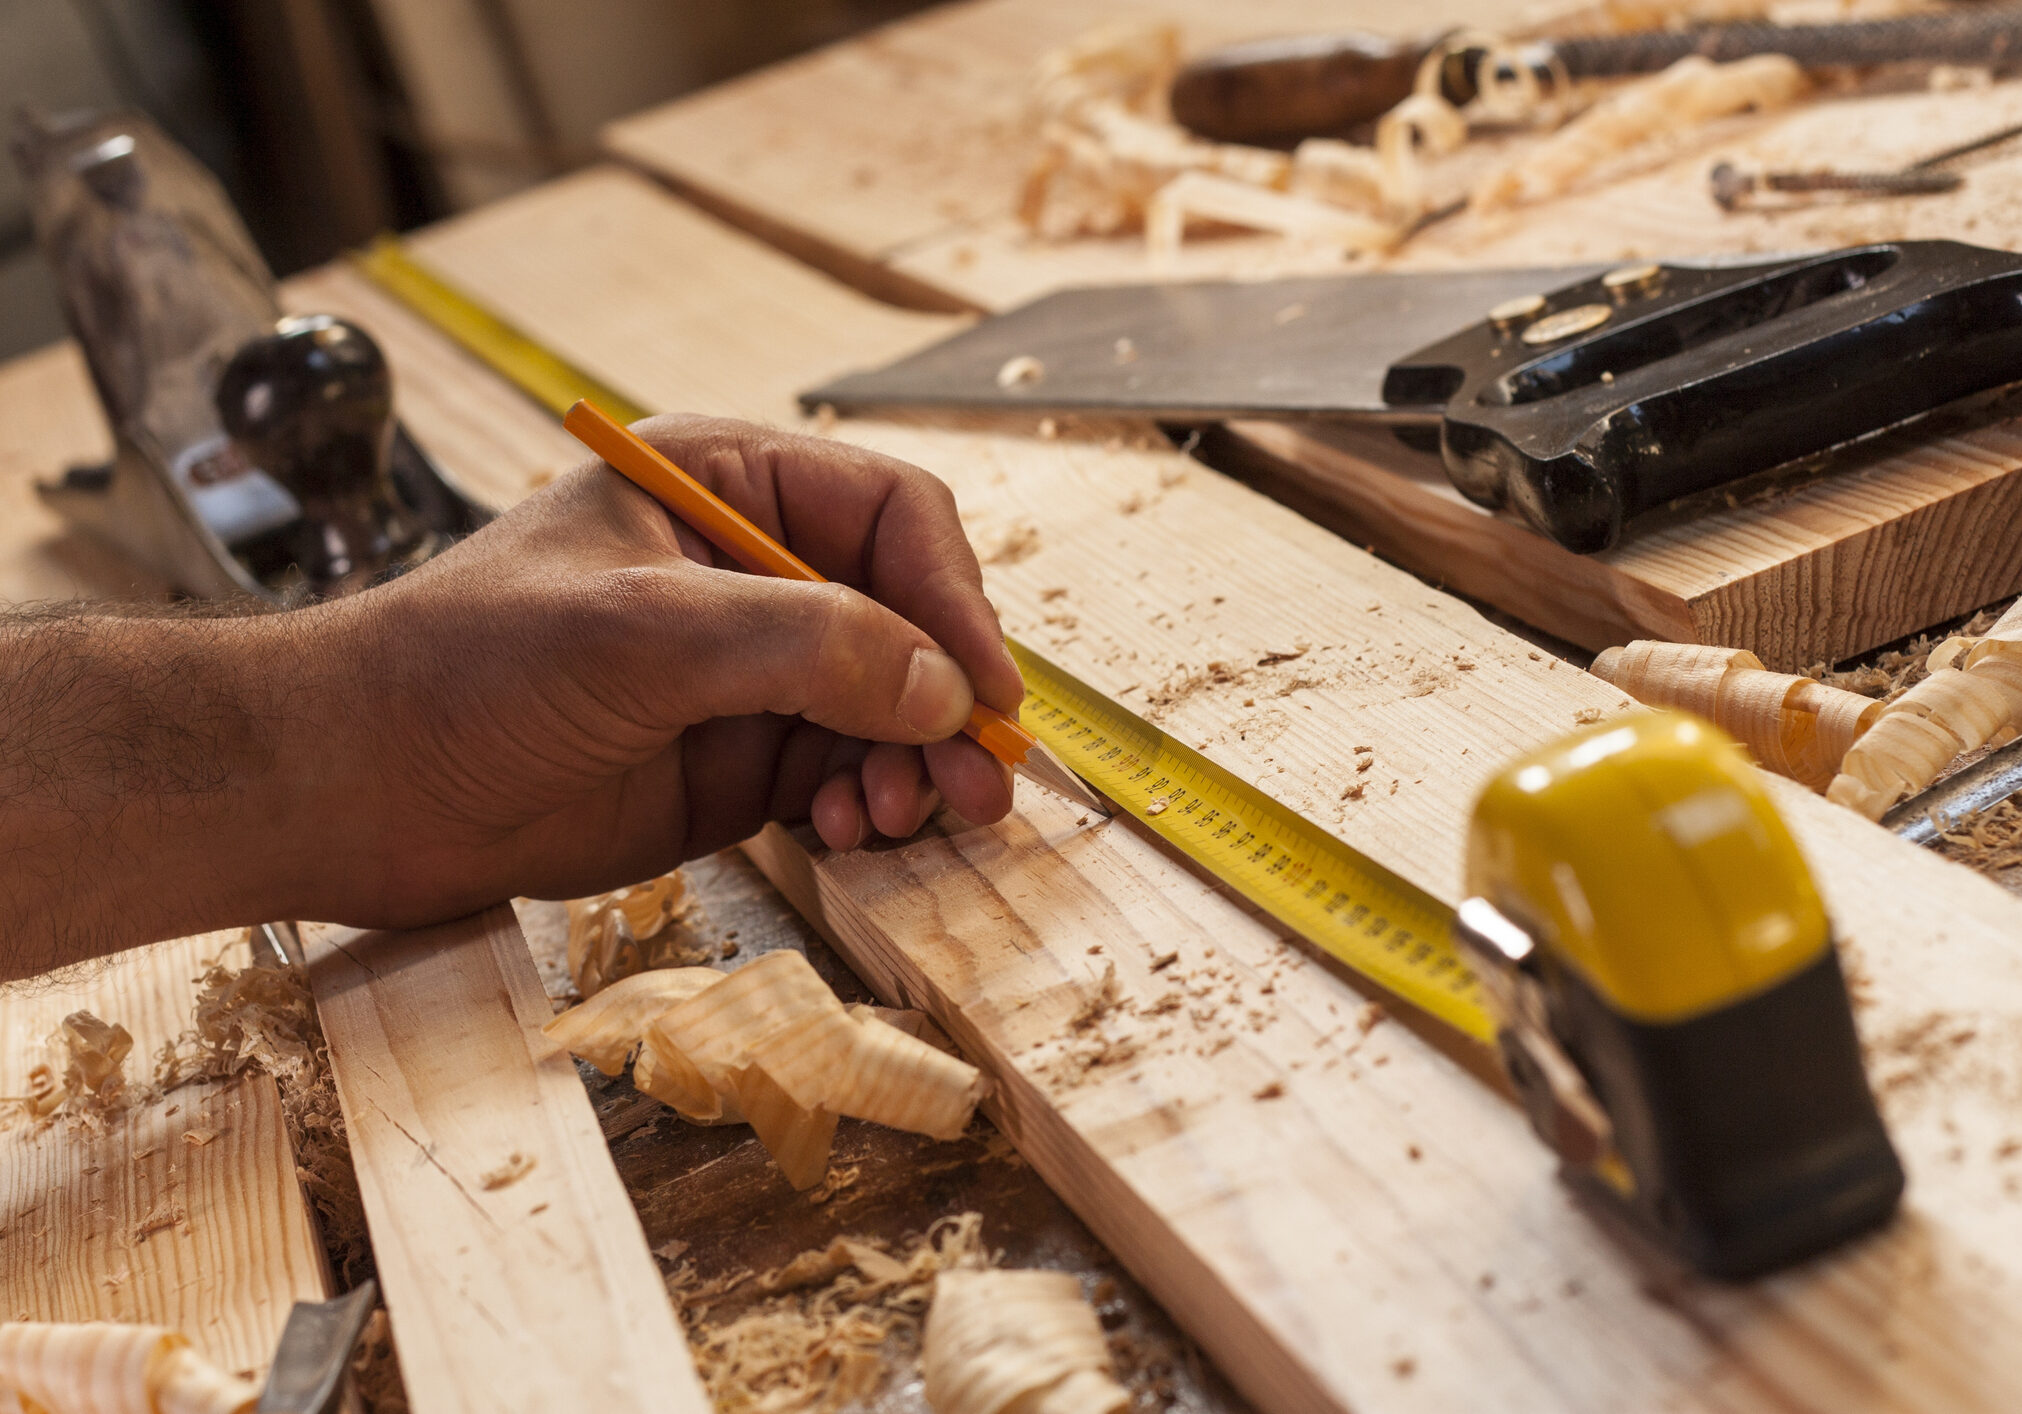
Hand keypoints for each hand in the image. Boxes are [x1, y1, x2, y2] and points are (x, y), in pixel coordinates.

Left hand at [283, 415, 1021, 925]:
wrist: (359, 788)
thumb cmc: (468, 670)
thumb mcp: (644, 631)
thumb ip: (805, 645)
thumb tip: (943, 689)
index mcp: (727, 487)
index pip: (890, 518)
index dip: (951, 599)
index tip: (984, 689)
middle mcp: (751, 573)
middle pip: (907, 621)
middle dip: (947, 700)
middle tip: (980, 779)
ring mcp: (746, 673)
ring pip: (887, 708)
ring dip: (914, 763)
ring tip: (901, 815)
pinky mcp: (734, 760)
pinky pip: (841, 773)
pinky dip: (865, 803)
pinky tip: (846, 831)